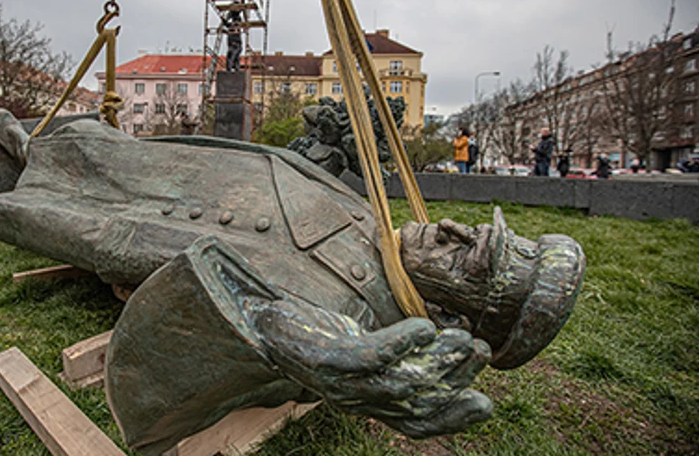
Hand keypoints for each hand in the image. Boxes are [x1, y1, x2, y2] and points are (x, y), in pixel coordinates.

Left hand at [250, 297, 492, 437]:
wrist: (260, 321)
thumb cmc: (314, 334)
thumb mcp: (359, 350)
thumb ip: (394, 358)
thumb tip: (442, 347)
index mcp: (365, 402)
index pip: (414, 424)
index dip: (451, 419)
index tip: (485, 403)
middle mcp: (354, 399)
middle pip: (414, 402)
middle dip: (452, 380)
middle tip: (479, 352)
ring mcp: (339, 382)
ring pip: (398, 383)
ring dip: (436, 363)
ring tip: (461, 339)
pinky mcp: (325, 359)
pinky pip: (369, 357)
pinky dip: (400, 345)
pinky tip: (424, 329)